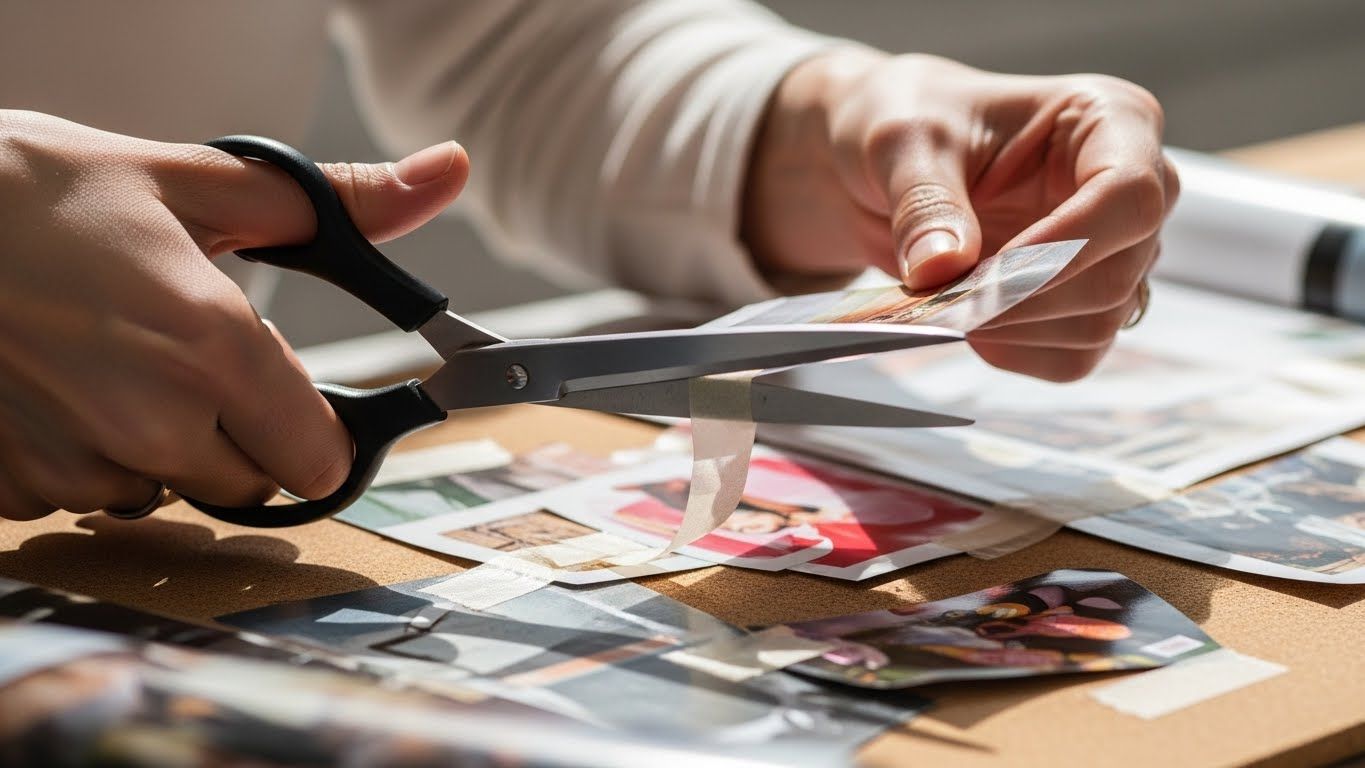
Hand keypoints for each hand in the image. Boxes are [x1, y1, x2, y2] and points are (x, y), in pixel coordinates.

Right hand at [0, 111, 467, 519]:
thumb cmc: (41, 192)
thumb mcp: (199, 182)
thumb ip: (337, 203)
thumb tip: (444, 175)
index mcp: (215, 348)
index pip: (320, 462)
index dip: (318, 432)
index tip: (299, 400)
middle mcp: (153, 423)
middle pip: (252, 483)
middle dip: (244, 434)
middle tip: (191, 359)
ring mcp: (78, 464)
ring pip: (168, 493)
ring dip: (162, 447)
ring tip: (113, 362)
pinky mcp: (16, 486)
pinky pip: (89, 498)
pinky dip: (89, 457)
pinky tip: (61, 389)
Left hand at [742, 51, 1177, 380]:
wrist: (888, 163)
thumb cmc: (910, 122)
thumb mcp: (901, 143)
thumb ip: (925, 203)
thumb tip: (942, 268)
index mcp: (1109, 119)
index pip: (1129, 194)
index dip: (1065, 243)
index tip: (989, 270)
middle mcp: (1131, 186)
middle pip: (1115, 274)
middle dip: (1022, 298)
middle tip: (944, 296)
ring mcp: (1116, 250)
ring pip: (1098, 323)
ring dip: (1013, 329)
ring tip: (947, 303)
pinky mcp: (1085, 301)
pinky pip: (1073, 357)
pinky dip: (1016, 352)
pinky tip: (970, 323)